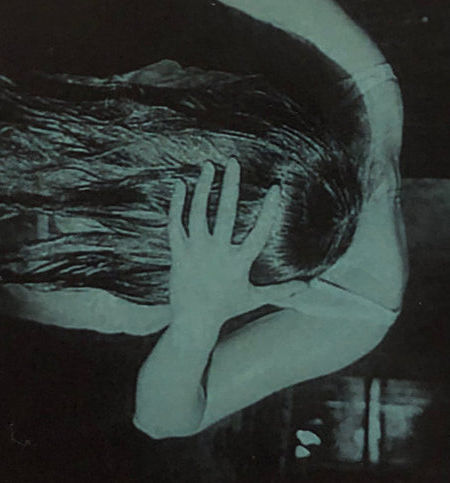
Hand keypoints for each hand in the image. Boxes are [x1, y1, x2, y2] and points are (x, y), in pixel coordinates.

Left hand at [168, 159, 305, 327]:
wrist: (193, 321)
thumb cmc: (226, 308)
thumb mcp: (255, 299)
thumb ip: (281, 291)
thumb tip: (307, 287)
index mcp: (240, 263)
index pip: (259, 232)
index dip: (269, 210)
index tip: (275, 188)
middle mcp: (218, 253)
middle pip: (226, 213)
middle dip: (231, 185)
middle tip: (233, 161)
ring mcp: (196, 251)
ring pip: (199, 213)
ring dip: (204, 187)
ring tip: (208, 166)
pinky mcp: (178, 252)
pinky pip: (175, 224)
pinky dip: (176, 204)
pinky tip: (180, 184)